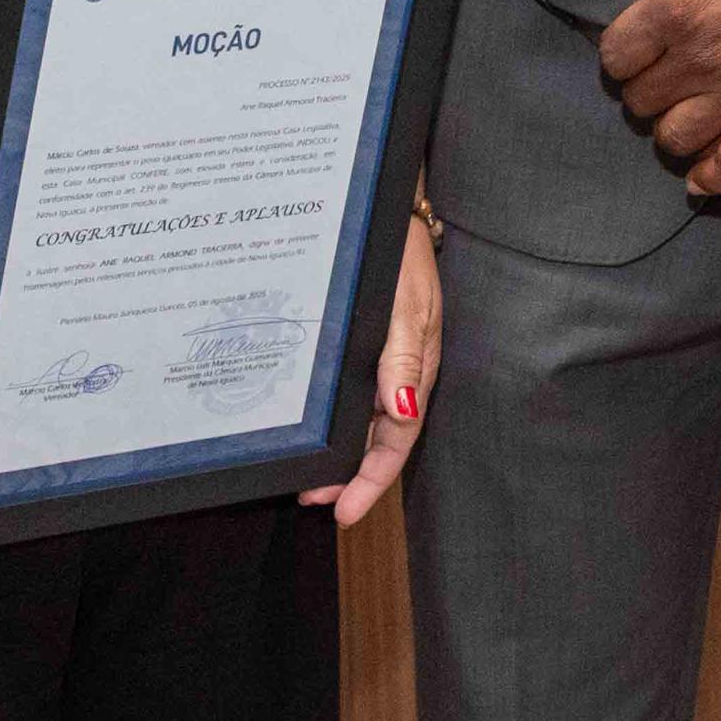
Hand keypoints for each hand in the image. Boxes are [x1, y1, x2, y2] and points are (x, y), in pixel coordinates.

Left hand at [303, 207, 438, 525]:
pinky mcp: (367, 345)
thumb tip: (401, 415)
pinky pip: (353, 393)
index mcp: (415, 371)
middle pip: (378, 440)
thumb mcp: (408, 308)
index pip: (395, 441)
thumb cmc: (402, 256)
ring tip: (306, 473)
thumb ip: (403, 362)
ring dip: (338, 450)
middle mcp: (399, 373)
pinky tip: (313, 422)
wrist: (389, 210)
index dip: (371, 481)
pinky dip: (334, 416)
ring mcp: (383, 361)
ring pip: (363, 421)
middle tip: (311, 497)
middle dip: (349, 476)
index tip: (342, 511)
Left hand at [594, 0, 720, 174]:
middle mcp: (704, 55)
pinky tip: (707, 169)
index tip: (634, 52)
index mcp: (678, 5)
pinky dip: (715, 173)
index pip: (616, 59)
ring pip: (679, 138)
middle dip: (645, 95)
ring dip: (675, 131)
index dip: (619, 58)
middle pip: (643, 103)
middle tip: (662, 82)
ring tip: (686, 116)